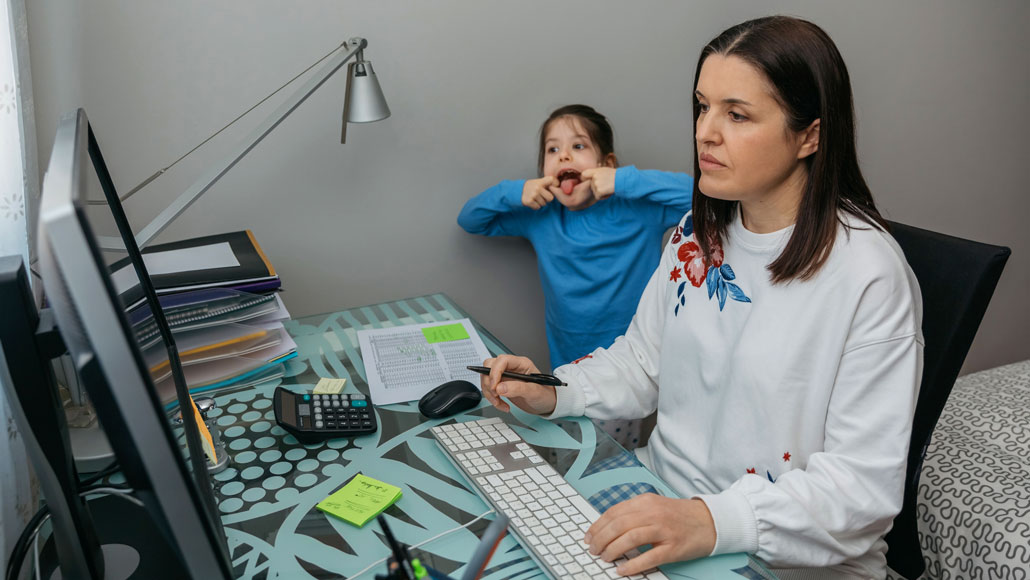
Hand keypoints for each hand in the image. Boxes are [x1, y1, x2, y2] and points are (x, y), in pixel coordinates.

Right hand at [477, 354, 556, 414]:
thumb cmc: (545, 395)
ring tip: (499, 403)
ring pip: (487, 378)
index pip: (502, 360)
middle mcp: (512, 368)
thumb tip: (500, 387)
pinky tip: (502, 405)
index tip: (494, 386)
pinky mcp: (502, 386)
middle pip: (490, 367)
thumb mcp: (534, 392)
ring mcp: (505, 377)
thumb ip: (518, 388)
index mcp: (521, 364)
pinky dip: (492, 398)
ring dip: (489, 392)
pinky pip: (489, 389)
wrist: (546, 405)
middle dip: (489, 382)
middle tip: (495, 395)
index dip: (495, 372)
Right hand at [522, 176, 560, 209]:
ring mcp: (533, 195)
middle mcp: (537, 188)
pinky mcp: (529, 201)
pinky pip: (538, 207)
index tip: (554, 186)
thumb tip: (559, 187)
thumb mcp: (539, 182)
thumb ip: (549, 183)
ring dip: (541, 203)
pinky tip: (533, 201)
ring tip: (536, 198)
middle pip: (550, 198)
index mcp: (541, 182)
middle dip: (547, 199)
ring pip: (544, 204)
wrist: (518, 191)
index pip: (552, 180)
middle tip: (542, 196)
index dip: (556, 184)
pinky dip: (536, 206)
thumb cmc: (532, 187)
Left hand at [581, 167, 616, 199]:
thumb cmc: (616, 176)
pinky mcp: (599, 191)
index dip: (584, 179)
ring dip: (601, 192)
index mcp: (595, 171)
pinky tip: (609, 192)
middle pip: (591, 186)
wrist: (623, 180)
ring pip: (595, 192)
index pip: (583, 174)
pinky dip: (603, 197)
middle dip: (598, 188)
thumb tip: (588, 174)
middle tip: (606, 185)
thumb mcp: (605, 170)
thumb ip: (596, 172)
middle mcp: (594, 177)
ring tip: (609, 188)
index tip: (586, 181)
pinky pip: (598, 197)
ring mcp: (596, 184)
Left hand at [584, 495, 716, 575]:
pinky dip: (632, 565)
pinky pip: (648, 557)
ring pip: (630, 538)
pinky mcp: (673, 547)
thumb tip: (608, 527)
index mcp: (646, 501)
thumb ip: (634, 512)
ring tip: (605, 558)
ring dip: (612, 550)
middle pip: (618, 525)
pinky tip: (622, 569)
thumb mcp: (655, 505)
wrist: (710, 521)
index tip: (588, 536)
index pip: (614, 512)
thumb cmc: (680, 516)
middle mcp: (653, 513)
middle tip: (593, 550)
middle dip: (601, 539)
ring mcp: (664, 530)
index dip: (597, 525)